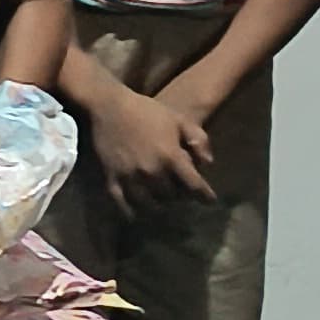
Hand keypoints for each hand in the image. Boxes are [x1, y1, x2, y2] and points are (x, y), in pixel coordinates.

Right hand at [89, 77, 215, 208]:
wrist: (110, 106)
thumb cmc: (147, 111)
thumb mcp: (179, 119)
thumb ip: (199, 139)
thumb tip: (207, 164)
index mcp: (170, 156)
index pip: (194, 186)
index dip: (204, 196)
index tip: (209, 201)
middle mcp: (151, 171)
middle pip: (172, 197)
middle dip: (179, 196)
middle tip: (180, 192)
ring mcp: (130, 177)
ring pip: (149, 204)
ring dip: (158, 205)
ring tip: (161, 201)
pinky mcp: (112, 178)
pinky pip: (122, 204)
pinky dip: (131, 212)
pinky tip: (137, 213)